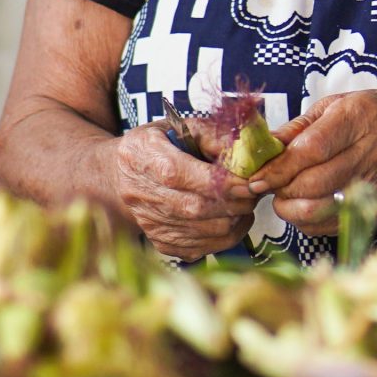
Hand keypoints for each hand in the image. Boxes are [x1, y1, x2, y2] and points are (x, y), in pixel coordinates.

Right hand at [112, 124, 255, 259]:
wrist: (122, 175)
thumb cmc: (160, 146)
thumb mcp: (182, 127)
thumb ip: (214, 136)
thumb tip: (246, 153)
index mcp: (145, 155)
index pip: (182, 174)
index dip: (221, 182)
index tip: (250, 180)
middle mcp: (141, 193)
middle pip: (195, 207)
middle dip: (235, 202)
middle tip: (254, 191)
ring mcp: (149, 222)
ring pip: (202, 231)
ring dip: (235, 219)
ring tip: (246, 203)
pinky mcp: (159, 241)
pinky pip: (201, 248)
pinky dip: (226, 237)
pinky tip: (232, 218)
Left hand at [252, 89, 376, 235]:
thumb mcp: (342, 105)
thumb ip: (299, 128)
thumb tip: (259, 149)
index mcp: (359, 118)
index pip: (310, 150)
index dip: (278, 167)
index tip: (254, 177)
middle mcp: (371, 152)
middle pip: (312, 184)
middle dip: (279, 189)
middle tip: (265, 185)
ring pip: (320, 209)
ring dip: (291, 208)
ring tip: (284, 195)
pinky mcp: (376, 207)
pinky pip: (331, 225)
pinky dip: (308, 221)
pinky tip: (304, 206)